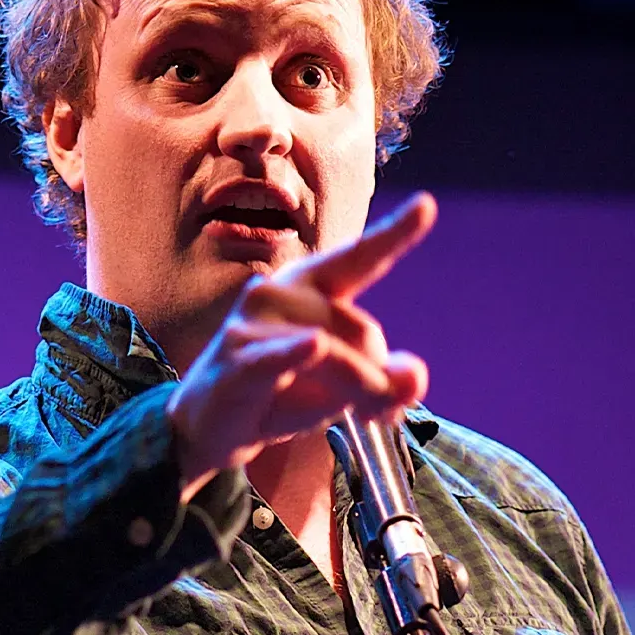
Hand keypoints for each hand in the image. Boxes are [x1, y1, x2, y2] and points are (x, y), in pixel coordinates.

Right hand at [169, 193, 435, 495]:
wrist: (207, 428)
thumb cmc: (276, 394)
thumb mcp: (339, 389)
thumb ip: (383, 380)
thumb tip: (415, 378)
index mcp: (310, 288)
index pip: (358, 259)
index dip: (394, 234)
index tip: (427, 206)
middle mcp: (281, 292)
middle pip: (361, 330)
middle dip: (378, 378)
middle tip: (377, 413)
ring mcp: (254, 324)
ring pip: (333, 353)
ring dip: (353, 393)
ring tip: (352, 419)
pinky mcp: (237, 361)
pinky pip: (276, 357)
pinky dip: (295, 355)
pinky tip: (312, 346)